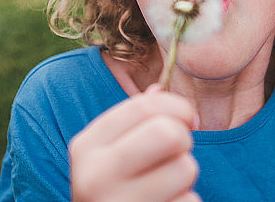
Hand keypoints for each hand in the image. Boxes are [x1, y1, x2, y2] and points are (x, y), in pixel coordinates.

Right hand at [69, 85, 200, 201]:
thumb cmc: (113, 187)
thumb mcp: (110, 152)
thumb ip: (135, 120)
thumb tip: (159, 88)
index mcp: (86, 146)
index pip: (145, 107)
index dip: (177, 107)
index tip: (187, 118)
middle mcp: (96, 177)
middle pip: (168, 134)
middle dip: (183, 140)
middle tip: (177, 153)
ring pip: (185, 169)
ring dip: (185, 177)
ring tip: (167, 186)